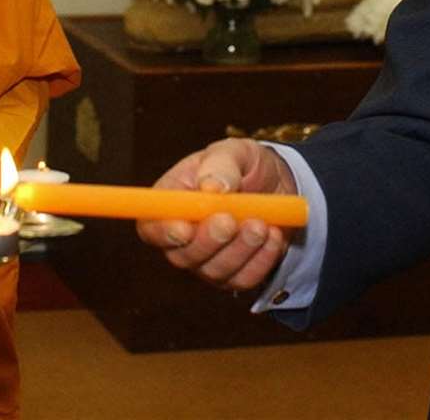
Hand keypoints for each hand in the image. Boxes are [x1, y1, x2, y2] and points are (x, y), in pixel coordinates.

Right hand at [135, 138, 297, 292]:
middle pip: (181, 255)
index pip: (150, 226)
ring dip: (240, 248)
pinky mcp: (235, 275)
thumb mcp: (235, 151)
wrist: (278, 185)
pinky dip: (261, 259)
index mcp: (171, 202)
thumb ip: (221, 164)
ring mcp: (208, 260)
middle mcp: (183, 237)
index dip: (163, 232)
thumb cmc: (245, 165)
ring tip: (262, 223)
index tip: (185, 228)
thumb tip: (212, 187)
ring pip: (214, 270)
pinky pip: (244, 278)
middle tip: (230, 220)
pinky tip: (274, 234)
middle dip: (208, 241)